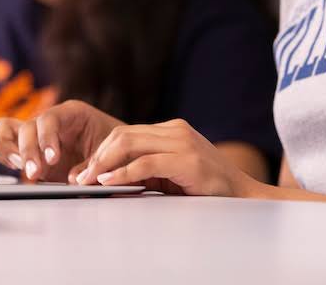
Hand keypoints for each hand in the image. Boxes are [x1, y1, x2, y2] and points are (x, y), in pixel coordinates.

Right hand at [0, 99, 122, 182]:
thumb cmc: (118, 148)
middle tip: (35, 173)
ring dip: (11, 151)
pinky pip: (6, 146)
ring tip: (23, 169)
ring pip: (7, 131)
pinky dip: (7, 157)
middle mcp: (50, 121)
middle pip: (27, 127)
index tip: (52, 159)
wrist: (122, 154)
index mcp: (72, 113)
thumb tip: (72, 179)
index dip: (46, 138)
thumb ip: (91, 164)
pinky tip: (19, 171)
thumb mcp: (111, 152)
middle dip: (28, 151)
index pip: (49, 118)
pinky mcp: (31, 151)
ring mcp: (38, 135)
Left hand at [76, 118, 257, 196]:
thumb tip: (110, 177)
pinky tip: (109, 181)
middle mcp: (176, 130)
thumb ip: (148, 168)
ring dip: (104, 163)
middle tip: (80, 177)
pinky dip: (123, 172)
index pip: (127, 132)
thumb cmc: (208, 187)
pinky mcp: (186, 160)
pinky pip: (146, 163)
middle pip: (124, 135)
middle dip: (97, 156)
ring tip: (89, 180)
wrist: (244, 195)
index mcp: (172, 129)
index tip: (85, 170)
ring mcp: (182, 142)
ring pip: (130, 144)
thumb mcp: (173, 173)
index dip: (101, 151)